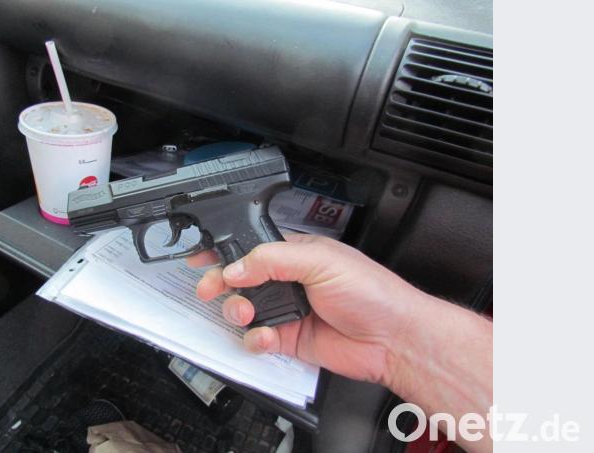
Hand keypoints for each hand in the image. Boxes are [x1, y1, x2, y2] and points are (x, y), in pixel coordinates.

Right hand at [187, 233, 423, 384]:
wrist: (393, 339)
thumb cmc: (372, 293)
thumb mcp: (321, 261)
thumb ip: (273, 260)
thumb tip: (237, 267)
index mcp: (296, 254)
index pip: (251, 249)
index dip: (224, 253)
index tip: (200, 258)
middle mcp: (289, 281)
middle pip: (240, 281)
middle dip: (220, 284)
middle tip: (209, 289)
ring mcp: (288, 311)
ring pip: (244, 311)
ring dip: (237, 312)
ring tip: (245, 313)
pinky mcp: (290, 340)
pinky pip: (258, 339)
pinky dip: (255, 340)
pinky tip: (267, 337)